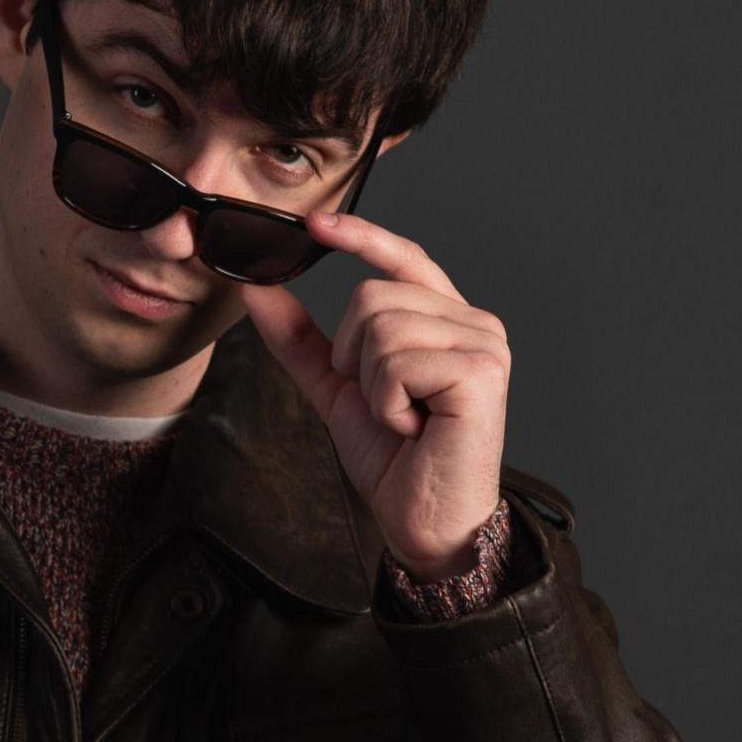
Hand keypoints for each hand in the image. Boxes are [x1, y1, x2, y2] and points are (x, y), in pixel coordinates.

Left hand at [234, 210, 508, 577]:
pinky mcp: (482, 371)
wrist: (424, 517)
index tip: (312, 224)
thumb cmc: (395, 456)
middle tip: (384, 403)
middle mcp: (474, 322)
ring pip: (380, 326)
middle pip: (372, 295)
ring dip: (370, 385)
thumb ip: (300, 339)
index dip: (361, 237)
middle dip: (352, 356)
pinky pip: (395, 361)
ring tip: (402, 416)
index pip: (404, 259)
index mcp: (446, 320)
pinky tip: (415, 426)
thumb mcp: (336, 387)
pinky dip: (387, 402)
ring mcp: (484, 343)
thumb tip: (257, 289)